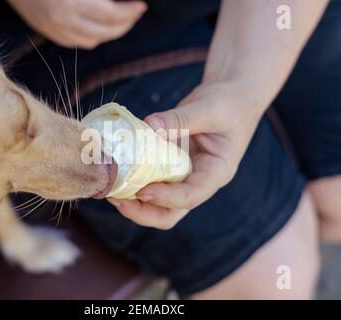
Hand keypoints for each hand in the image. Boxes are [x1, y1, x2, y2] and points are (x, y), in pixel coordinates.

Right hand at [8, 0, 146, 48]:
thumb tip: (114, 1)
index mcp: (72, 2)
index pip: (111, 15)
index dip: (130, 12)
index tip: (141, 6)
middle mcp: (65, 20)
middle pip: (106, 32)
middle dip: (125, 24)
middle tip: (135, 14)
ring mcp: (56, 29)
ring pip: (93, 41)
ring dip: (111, 34)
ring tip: (121, 23)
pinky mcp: (49, 33)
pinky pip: (77, 43)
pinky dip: (93, 39)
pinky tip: (100, 30)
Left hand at [107, 82, 263, 229]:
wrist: (231, 97)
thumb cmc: (228, 104)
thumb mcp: (209, 109)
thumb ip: (181, 119)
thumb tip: (148, 125)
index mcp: (216, 173)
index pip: (191, 196)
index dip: (166, 198)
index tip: (142, 190)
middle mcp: (199, 181)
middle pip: (170, 213)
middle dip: (142, 212)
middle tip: (116, 197)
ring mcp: (182, 177)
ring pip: (157, 204)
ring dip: (133, 202)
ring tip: (110, 188)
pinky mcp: (169, 166)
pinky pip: (150, 181)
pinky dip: (132, 181)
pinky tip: (116, 171)